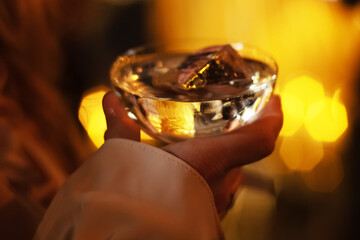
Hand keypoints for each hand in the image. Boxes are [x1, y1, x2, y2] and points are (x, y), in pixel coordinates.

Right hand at [103, 92, 282, 217]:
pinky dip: (210, 176)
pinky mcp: (204, 216)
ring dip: (224, 157)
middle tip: (231, 117)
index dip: (273, 118)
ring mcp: (215, 203)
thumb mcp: (127, 159)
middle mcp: (220, 183)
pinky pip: (215, 190)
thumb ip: (120, 130)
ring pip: (229, 174)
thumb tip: (110, 100)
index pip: (259, 139)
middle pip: (243, 153)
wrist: (135, 235)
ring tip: (212, 141)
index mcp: (210, 160)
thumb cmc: (137, 199)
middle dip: (240, 135)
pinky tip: (192, 173)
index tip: (277, 100)